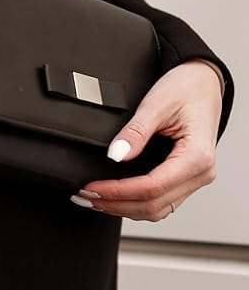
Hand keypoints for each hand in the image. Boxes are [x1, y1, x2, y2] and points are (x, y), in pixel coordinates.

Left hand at [70, 59, 222, 219]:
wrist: (203, 81)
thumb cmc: (187, 88)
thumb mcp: (157, 103)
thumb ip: (136, 131)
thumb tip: (116, 155)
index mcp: (196, 157)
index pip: (152, 187)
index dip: (117, 192)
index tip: (92, 188)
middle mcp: (200, 173)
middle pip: (154, 205)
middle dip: (116, 204)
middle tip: (86, 197)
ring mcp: (194, 177)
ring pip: (158, 209)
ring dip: (124, 208)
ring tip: (95, 200)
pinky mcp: (185, 175)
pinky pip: (161, 199)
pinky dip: (136, 201)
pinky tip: (116, 196)